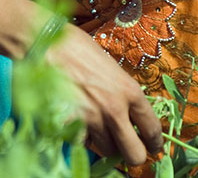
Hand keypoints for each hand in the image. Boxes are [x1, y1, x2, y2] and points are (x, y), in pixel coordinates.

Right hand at [45, 24, 162, 164]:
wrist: (43, 43)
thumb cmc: (74, 46)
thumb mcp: (109, 66)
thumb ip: (120, 91)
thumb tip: (127, 111)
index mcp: (129, 91)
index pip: (152, 129)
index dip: (154, 142)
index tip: (152, 145)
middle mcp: (114, 110)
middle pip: (134, 154)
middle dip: (133, 153)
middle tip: (128, 147)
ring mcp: (90, 120)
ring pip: (106, 151)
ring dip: (105, 144)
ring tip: (99, 129)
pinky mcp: (68, 126)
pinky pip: (81, 144)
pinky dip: (81, 138)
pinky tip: (78, 122)